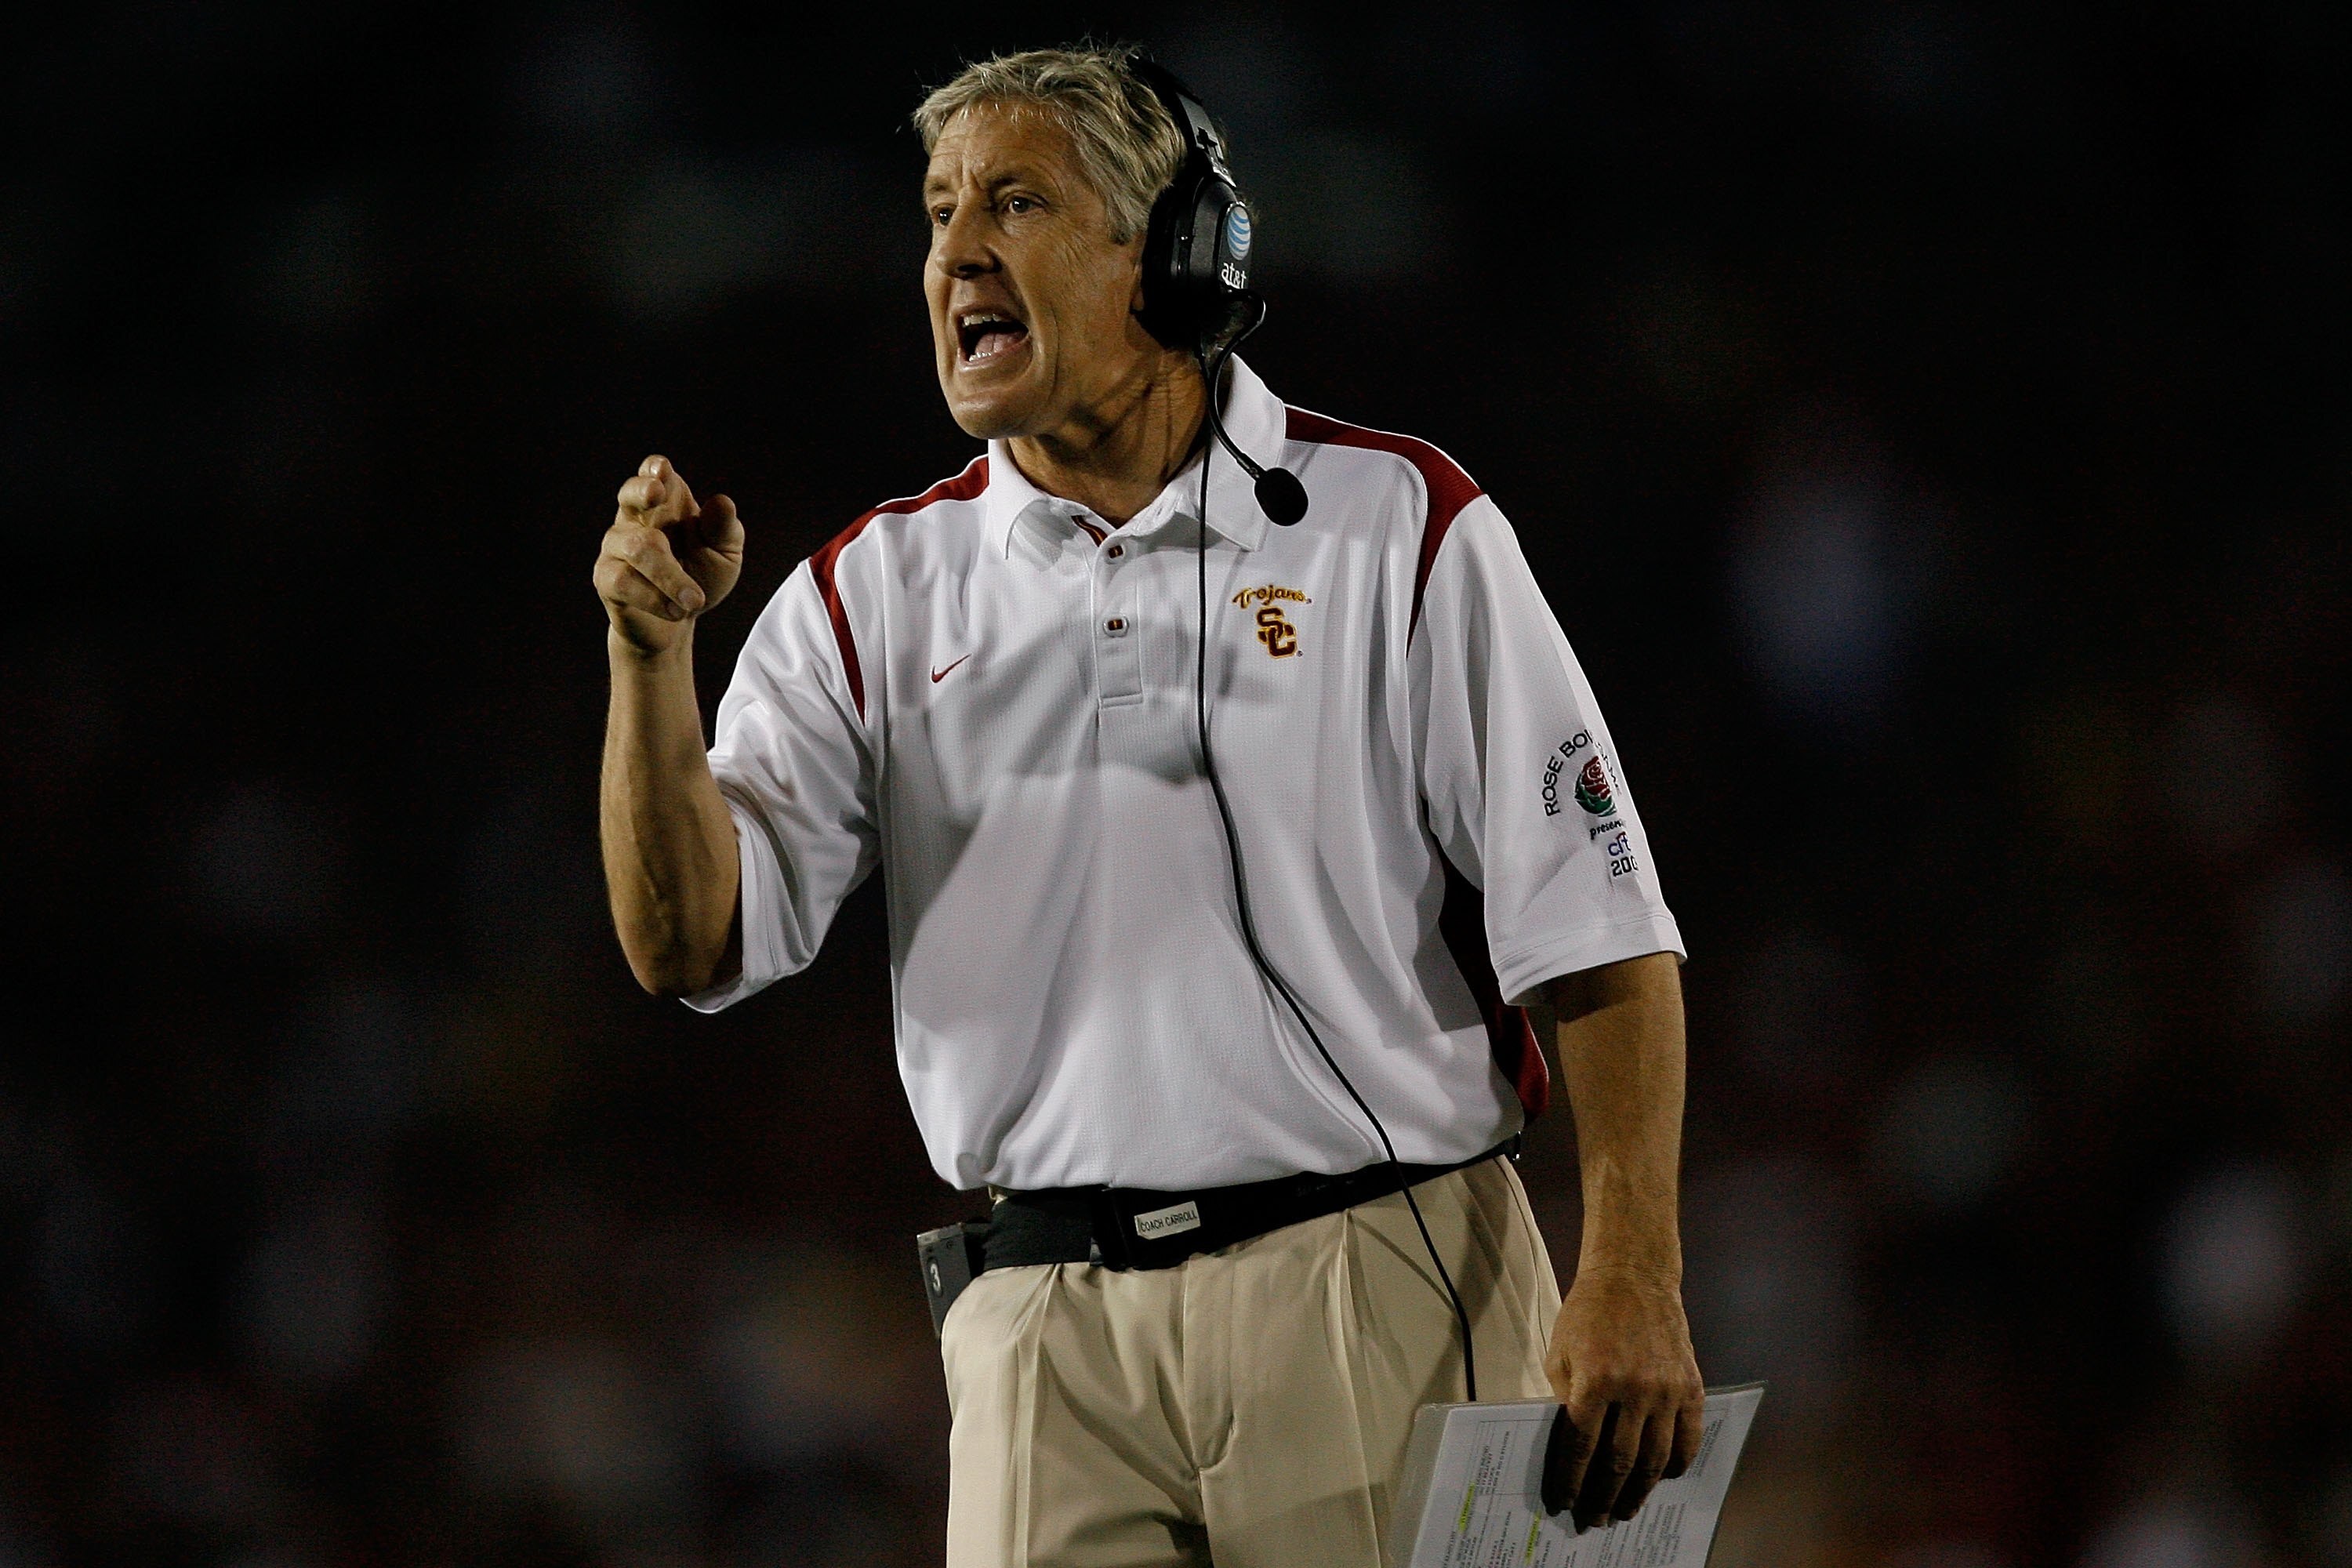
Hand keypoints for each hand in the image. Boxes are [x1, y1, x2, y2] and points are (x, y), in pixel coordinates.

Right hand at [596, 455, 744, 653]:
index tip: (662, 470)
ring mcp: (617, 546)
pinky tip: (676, 611)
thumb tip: (722, 502)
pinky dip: (654, 597)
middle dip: (641, 490)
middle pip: (629, 494)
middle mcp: (637, 518)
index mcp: (667, 504)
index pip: (653, 474)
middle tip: (656, 495)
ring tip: (695, 599)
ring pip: (637, 546)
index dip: (654, 469)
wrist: (679, 622)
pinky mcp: (606, 578)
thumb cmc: (701, 578)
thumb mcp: (724, 555)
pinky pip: (623, 581)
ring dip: (669, 575)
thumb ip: (724, 530)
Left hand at [1540, 1265, 1703, 1529]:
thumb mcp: (1560, 1354)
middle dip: (1604, 1496)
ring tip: (1626, 1510)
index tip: (1565, 1502)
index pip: (1581, 1447)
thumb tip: (1569, 1450)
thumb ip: (1564, 1400)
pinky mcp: (1691, 1386)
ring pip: (1655, 1458)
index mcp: (1594, 1379)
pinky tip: (1664, 1479)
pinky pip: (1689, 1438)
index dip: (1572, 1480)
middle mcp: (1634, 1388)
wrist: (1633, 1277)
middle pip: (1619, 1461)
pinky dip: (1678, 1464)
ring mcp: (1666, 1389)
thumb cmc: (1588, 1314)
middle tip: (1596, 1519)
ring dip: (1639, 1491)